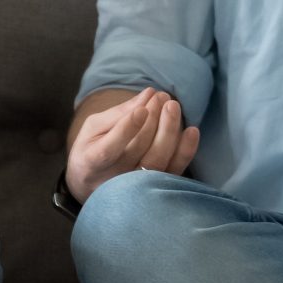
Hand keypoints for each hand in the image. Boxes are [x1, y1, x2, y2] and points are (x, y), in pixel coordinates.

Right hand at [65, 89, 197, 203]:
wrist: (93, 183)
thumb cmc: (92, 148)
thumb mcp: (94, 128)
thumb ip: (119, 112)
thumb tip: (148, 93)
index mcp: (91, 162)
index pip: (109, 149)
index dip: (126, 129)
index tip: (142, 108)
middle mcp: (113, 178)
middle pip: (138, 151)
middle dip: (153, 120)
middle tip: (161, 97)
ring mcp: (136, 186)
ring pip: (157, 161)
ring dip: (169, 131)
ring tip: (172, 106)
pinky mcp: (156, 188)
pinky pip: (174, 171)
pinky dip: (185, 151)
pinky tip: (191, 130)